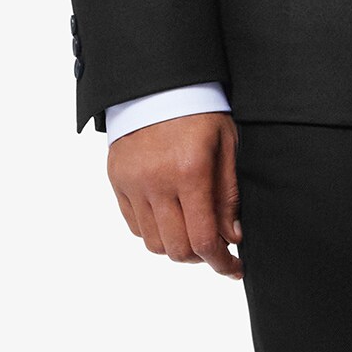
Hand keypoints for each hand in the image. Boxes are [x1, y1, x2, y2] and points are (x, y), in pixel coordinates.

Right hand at [107, 112, 242, 278]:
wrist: (156, 83)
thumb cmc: (198, 110)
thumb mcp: (226, 145)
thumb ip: (229, 195)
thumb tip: (232, 237)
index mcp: (190, 172)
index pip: (204, 239)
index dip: (222, 263)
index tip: (234, 269)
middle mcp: (157, 182)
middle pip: (178, 249)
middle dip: (201, 257)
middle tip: (216, 248)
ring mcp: (132, 183)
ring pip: (154, 243)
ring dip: (176, 246)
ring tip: (192, 231)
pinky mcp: (117, 180)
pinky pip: (135, 225)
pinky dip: (154, 231)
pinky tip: (171, 217)